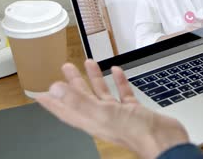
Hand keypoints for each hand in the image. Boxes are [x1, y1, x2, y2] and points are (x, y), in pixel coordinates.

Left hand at [36, 60, 189, 158]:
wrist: (163, 140)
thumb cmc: (135, 132)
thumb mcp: (102, 114)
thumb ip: (79, 100)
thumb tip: (56, 89)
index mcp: (90, 120)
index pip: (65, 109)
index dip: (52, 100)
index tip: (40, 92)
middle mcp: (102, 117)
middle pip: (82, 98)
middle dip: (73, 83)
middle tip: (66, 68)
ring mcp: (118, 114)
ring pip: (102, 93)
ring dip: (94, 78)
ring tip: (89, 63)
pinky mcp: (133, 110)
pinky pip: (122, 94)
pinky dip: (118, 82)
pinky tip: (117, 71)